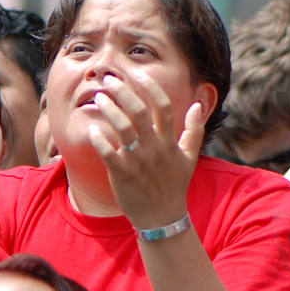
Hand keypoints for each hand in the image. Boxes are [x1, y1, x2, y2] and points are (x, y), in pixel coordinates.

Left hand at [84, 69, 203, 230]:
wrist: (161, 218)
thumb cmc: (173, 185)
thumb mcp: (189, 158)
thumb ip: (194, 131)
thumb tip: (197, 105)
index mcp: (169, 142)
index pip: (162, 106)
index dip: (150, 87)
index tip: (136, 73)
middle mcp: (154, 148)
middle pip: (138, 111)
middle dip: (123, 91)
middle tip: (109, 79)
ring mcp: (138, 161)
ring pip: (122, 128)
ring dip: (109, 110)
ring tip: (97, 97)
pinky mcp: (122, 174)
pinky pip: (108, 153)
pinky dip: (99, 140)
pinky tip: (92, 129)